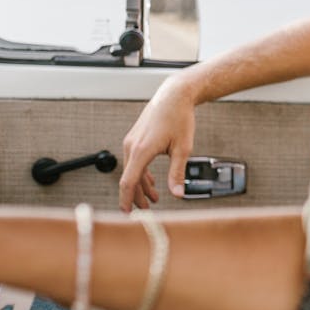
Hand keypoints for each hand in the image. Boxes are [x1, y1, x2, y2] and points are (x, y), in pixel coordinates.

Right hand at [118, 78, 197, 212]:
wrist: (174, 96)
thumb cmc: (179, 117)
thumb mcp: (183, 148)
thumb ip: (177, 173)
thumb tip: (177, 194)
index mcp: (141, 150)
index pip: (128, 182)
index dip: (126, 199)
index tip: (128, 213)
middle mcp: (132, 146)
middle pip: (129, 179)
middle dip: (136, 197)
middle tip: (146, 211)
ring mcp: (132, 142)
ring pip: (132, 170)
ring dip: (141, 186)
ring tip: (153, 198)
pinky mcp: (135, 139)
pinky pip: (135, 161)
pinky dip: (141, 174)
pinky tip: (151, 182)